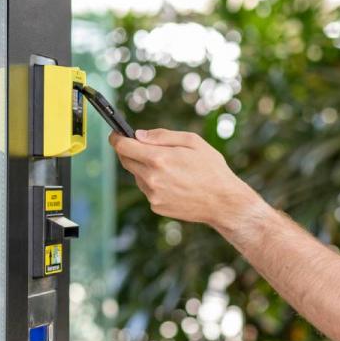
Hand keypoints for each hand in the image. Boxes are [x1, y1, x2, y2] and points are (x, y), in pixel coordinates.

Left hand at [109, 128, 257, 226]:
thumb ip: (162, 136)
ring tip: (169, 167)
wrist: (223, 202)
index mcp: (158, 158)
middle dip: (130, 151)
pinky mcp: (156, 206)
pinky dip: (153, 183)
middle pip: (126, 161)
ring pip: (137, 175)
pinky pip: (147, 189)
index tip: (116, 134)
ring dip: (144, 168)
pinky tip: (173, 182)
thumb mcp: (192, 142)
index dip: (117, 138)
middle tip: (141, 146)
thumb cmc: (211, 168)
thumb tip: (139, 135)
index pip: (123, 146)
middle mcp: (151, 178)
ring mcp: (152, 195)